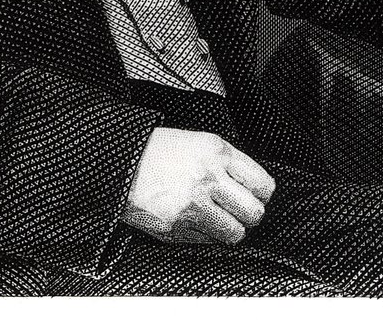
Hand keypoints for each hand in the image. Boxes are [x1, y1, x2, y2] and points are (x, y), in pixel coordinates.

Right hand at [122, 127, 275, 245]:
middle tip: (238, 210)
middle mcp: (207, 178)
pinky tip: (193, 219)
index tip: (255, 194)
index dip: (261, 193)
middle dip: (249, 214)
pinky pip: (207, 241)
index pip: (262, 184)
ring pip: (234, 233)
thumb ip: (225, 162)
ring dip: (229, 229)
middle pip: (254, 212)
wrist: (119, 161)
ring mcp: (192, 205)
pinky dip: (204, 235)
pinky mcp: (177, 227)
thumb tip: (250, 187)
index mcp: (216, 151)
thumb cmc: (156, 150)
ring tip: (216, 217)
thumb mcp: (196, 141)